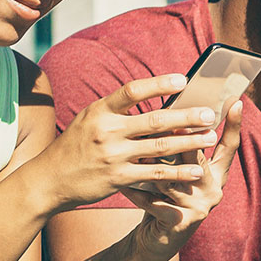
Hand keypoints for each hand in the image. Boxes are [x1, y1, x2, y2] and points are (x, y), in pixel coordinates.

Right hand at [28, 75, 221, 212]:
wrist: (49, 180)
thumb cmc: (76, 146)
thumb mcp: (89, 120)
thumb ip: (117, 111)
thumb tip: (154, 98)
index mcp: (100, 110)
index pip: (132, 90)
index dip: (159, 84)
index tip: (183, 80)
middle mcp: (107, 130)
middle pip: (155, 120)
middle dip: (187, 117)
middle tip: (210, 113)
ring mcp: (114, 155)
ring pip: (160, 147)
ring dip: (189, 143)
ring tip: (211, 137)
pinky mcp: (119, 178)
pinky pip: (155, 174)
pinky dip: (178, 173)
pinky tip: (197, 171)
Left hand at [123, 97, 244, 244]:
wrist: (159, 240)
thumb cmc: (166, 197)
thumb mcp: (177, 173)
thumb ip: (180, 150)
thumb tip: (173, 113)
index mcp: (216, 174)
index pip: (229, 146)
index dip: (234, 125)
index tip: (236, 102)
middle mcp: (213, 189)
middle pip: (197, 156)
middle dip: (177, 139)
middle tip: (160, 121)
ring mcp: (200, 206)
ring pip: (171, 177)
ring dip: (150, 166)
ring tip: (132, 153)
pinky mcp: (183, 222)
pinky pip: (156, 201)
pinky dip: (137, 193)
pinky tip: (123, 185)